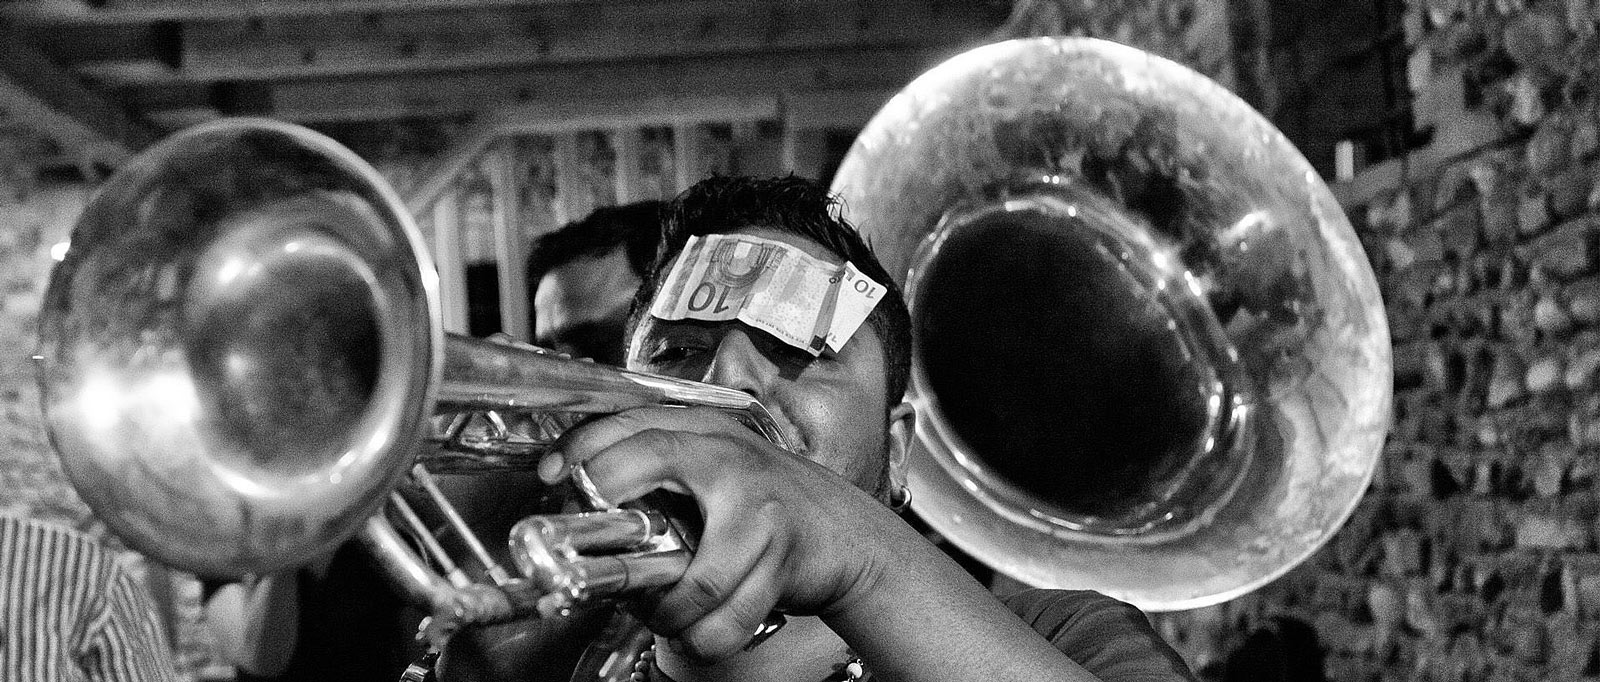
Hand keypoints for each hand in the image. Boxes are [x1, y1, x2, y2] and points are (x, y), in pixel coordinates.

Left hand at [538, 406, 909, 660]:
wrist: (846, 534)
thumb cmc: (767, 503)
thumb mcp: (714, 469)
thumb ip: (656, 470)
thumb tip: (576, 502)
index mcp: (706, 433)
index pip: (631, 424)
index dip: (583, 448)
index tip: (553, 477)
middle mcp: (731, 460)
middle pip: (651, 467)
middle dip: (615, 519)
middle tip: (609, 561)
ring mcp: (759, 510)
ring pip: (689, 581)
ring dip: (667, 613)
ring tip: (665, 613)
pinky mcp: (781, 557)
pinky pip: (723, 620)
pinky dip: (703, 638)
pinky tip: (701, 626)